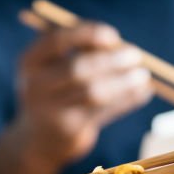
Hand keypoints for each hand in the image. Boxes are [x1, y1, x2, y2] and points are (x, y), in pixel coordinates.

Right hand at [15, 23, 152, 164]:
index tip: (113, 36)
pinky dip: (127, 99)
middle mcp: (35, 86)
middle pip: (77, 69)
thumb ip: (81, 50)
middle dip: (111, 60)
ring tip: (143, 75)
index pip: (58, 41)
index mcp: (30, 61)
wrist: (40, 138)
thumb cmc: (56, 90)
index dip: (88, 35)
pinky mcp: (69, 131)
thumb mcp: (56, 66)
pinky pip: (104, 111)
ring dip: (123, 82)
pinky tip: (142, 92)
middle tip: (136, 55)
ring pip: (94, 93)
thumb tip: (121, 45)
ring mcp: (50, 111)